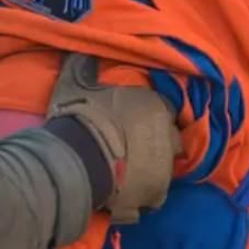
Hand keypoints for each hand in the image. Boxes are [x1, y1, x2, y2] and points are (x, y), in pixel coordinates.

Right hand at [46, 53, 180, 223]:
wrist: (78, 159)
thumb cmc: (82, 118)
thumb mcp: (76, 86)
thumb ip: (83, 68)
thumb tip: (79, 52)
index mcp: (155, 105)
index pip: (165, 108)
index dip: (151, 115)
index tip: (135, 122)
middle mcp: (167, 134)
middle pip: (172, 138)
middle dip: (158, 142)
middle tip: (134, 149)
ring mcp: (164, 166)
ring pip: (165, 168)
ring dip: (152, 169)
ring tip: (129, 174)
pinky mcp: (155, 193)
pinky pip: (154, 196)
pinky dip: (143, 196)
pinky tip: (126, 195)